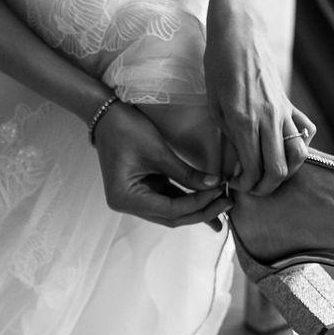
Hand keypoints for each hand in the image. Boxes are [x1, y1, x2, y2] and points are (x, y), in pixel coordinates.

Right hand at [93, 100, 230, 228]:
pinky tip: (207, 199)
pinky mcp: (143, 191)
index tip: (219, 192)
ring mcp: (135, 199)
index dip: (197, 204)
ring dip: (196, 209)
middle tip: (227, 204)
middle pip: (170, 217)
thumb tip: (214, 185)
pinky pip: (169, 200)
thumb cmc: (126, 130)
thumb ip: (186, 173)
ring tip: (222, 205)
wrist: (107, 117)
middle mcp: (128, 205)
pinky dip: (187, 199)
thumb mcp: (159, 151)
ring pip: (171, 212)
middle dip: (200, 212)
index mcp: (126, 198)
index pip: (169, 210)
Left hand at [203, 0, 315, 195]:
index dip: (244, 186)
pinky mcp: (290, 103)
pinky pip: (305, 131)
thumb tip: (227, 170)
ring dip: (286, 171)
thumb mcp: (213, 107)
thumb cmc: (218, 68)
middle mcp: (268, 119)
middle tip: (251, 188)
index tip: (233, 185)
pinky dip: (299, 145)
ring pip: (299, 155)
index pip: (253, 169)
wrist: (239, 34)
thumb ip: (224, 140)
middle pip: (279, 169)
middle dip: (265, 187)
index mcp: (243, 122)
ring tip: (268, 173)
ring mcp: (283, 111)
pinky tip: (282, 149)